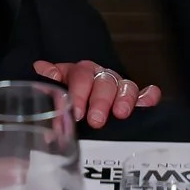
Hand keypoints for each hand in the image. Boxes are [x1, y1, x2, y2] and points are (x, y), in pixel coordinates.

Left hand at [33, 58, 160, 128]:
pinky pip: (144, 94)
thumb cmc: (66, 100)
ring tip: (120, 114)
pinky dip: (148, 97)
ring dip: (123, 99)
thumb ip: (48, 83)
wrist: (78, 107)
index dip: (79, 94)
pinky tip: (149, 102)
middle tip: (96, 121)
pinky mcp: (134, 99)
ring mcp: (118, 87)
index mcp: (80, 73)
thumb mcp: (54, 90)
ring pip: (125, 86)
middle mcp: (100, 77)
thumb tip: (40, 69)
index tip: (77, 113)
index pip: (80, 77)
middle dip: (100, 101)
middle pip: (103, 82)